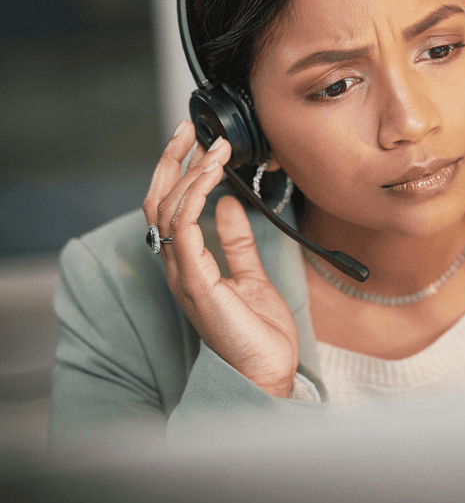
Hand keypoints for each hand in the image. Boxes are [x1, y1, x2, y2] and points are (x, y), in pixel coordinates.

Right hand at [143, 121, 299, 397]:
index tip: (198, 142)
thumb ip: (237, 242)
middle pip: (159, 202)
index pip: (171, 208)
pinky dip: (193, 200)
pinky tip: (209, 179)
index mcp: (190, 264)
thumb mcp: (252, 276)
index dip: (179, 172)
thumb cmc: (259, 335)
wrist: (267, 373)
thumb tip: (227, 205)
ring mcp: (183, 275)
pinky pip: (183, 232)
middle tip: (190, 130)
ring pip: (168, 211)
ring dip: (190, 174)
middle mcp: (179, 267)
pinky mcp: (196, 283)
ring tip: (213, 150)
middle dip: (172, 161)